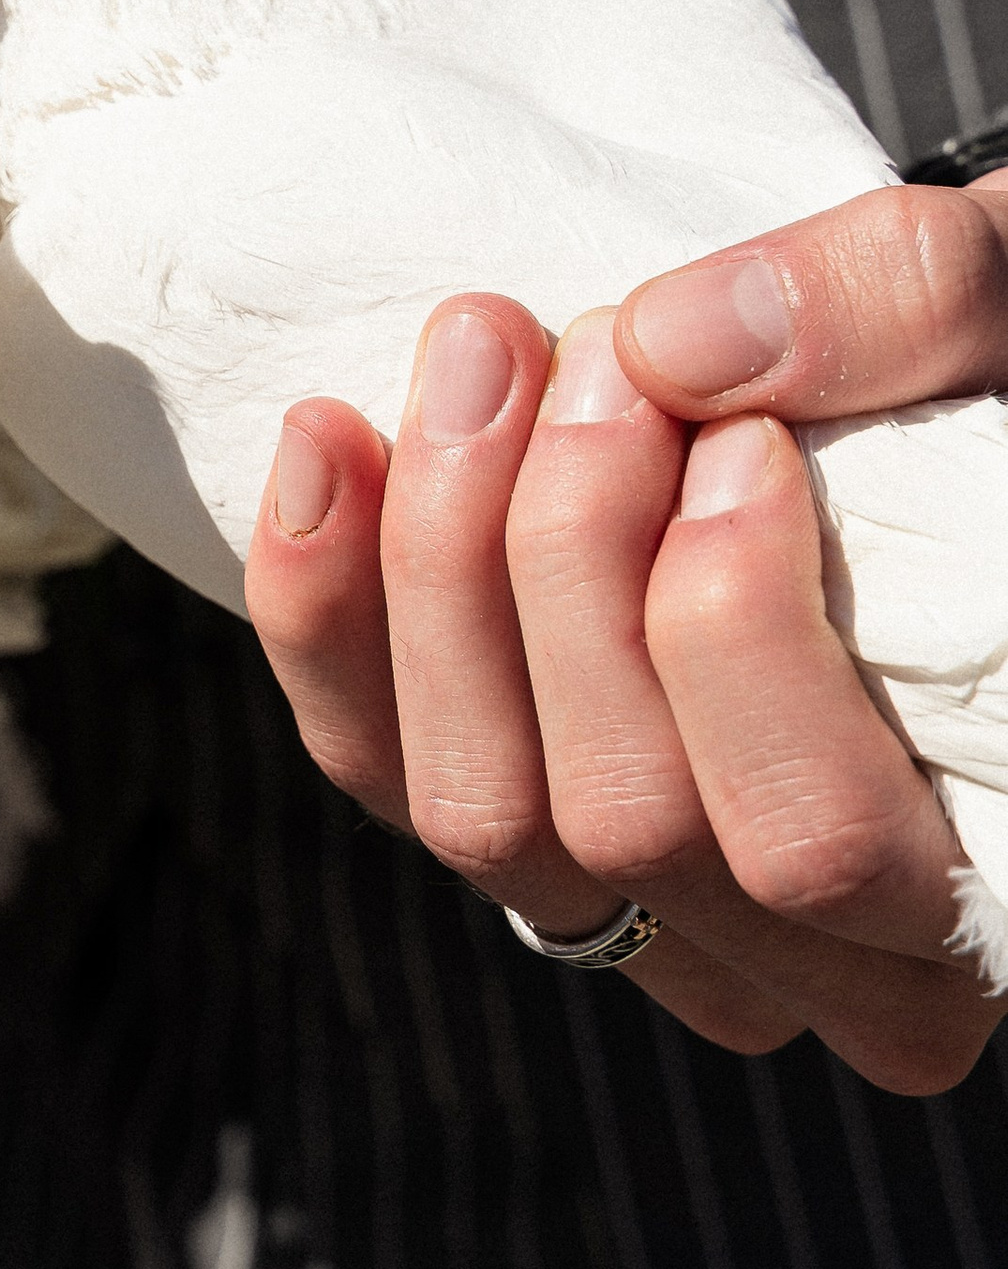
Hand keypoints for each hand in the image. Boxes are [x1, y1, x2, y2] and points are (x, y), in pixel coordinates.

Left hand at [242, 189, 1007, 1093]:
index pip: (806, 841)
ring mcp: (636, 907)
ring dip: (441, 559)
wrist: (954, 400)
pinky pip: (377, 759)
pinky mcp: (508, 816)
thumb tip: (680, 345)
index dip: (731, 633)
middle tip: (589, 352)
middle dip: (571, 551)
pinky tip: (327, 439)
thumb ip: (915, 309)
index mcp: (970, 898)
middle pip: (620, 813)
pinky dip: (326, 607)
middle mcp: (799, 959)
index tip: (737, 436)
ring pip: (476, 804)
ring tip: (476, 355)